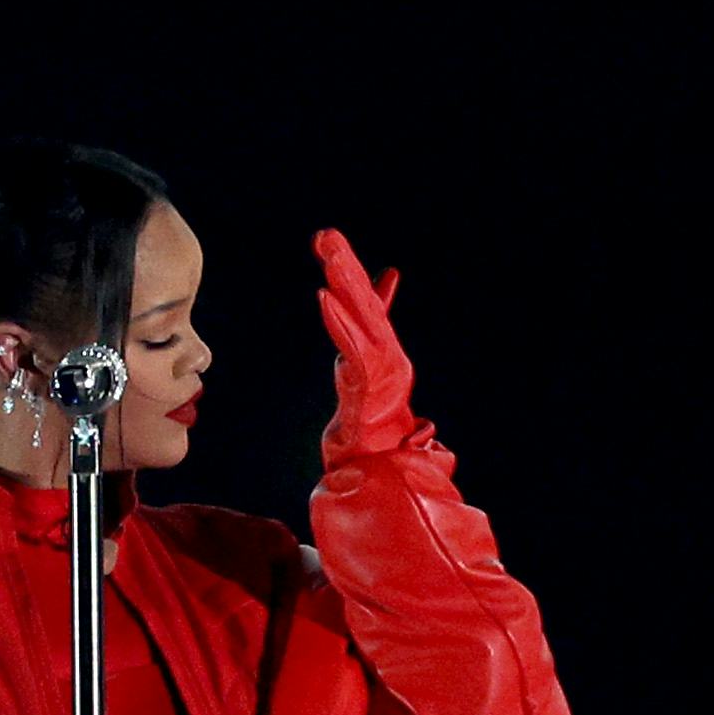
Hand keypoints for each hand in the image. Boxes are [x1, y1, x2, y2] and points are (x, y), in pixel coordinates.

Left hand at [315, 226, 416, 459]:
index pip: (366, 306)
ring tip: (328, 255)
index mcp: (383, 355)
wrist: (380, 478)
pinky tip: (325, 298)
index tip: (331, 242)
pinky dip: (341, 323)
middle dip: (346, 267)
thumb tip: (363, 336)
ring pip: (362, 321)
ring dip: (345, 285)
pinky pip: (354, 350)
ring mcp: (382, 375)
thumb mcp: (361, 382)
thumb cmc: (369, 435)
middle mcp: (388, 359)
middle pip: (365, 305)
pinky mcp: (370, 392)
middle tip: (326, 235)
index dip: (351, 272)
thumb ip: (362, 347)